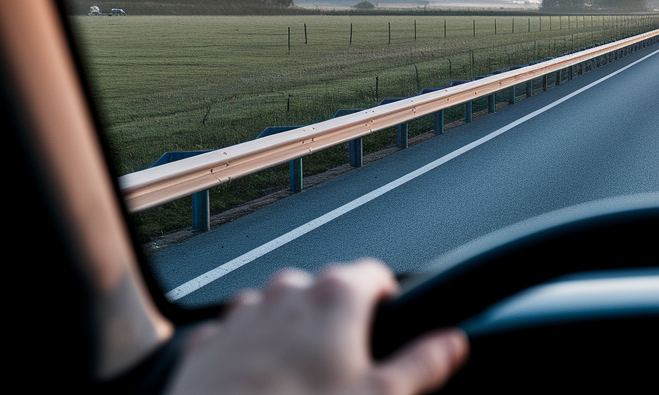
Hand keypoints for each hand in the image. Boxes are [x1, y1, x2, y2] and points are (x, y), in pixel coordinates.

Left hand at [166, 259, 468, 394]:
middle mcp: (284, 293)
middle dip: (341, 318)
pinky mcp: (206, 345)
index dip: (389, 301)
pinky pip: (238, 335)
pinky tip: (262, 386)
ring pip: (278, 309)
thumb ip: (422, 363)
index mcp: (334, 296)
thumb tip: (452, 343)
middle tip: (351, 366)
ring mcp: (240, 317)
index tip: (391, 326)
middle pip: (326, 289)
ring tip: (305, 379)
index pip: (375, 274)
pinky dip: (252, 352)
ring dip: (295, 331)